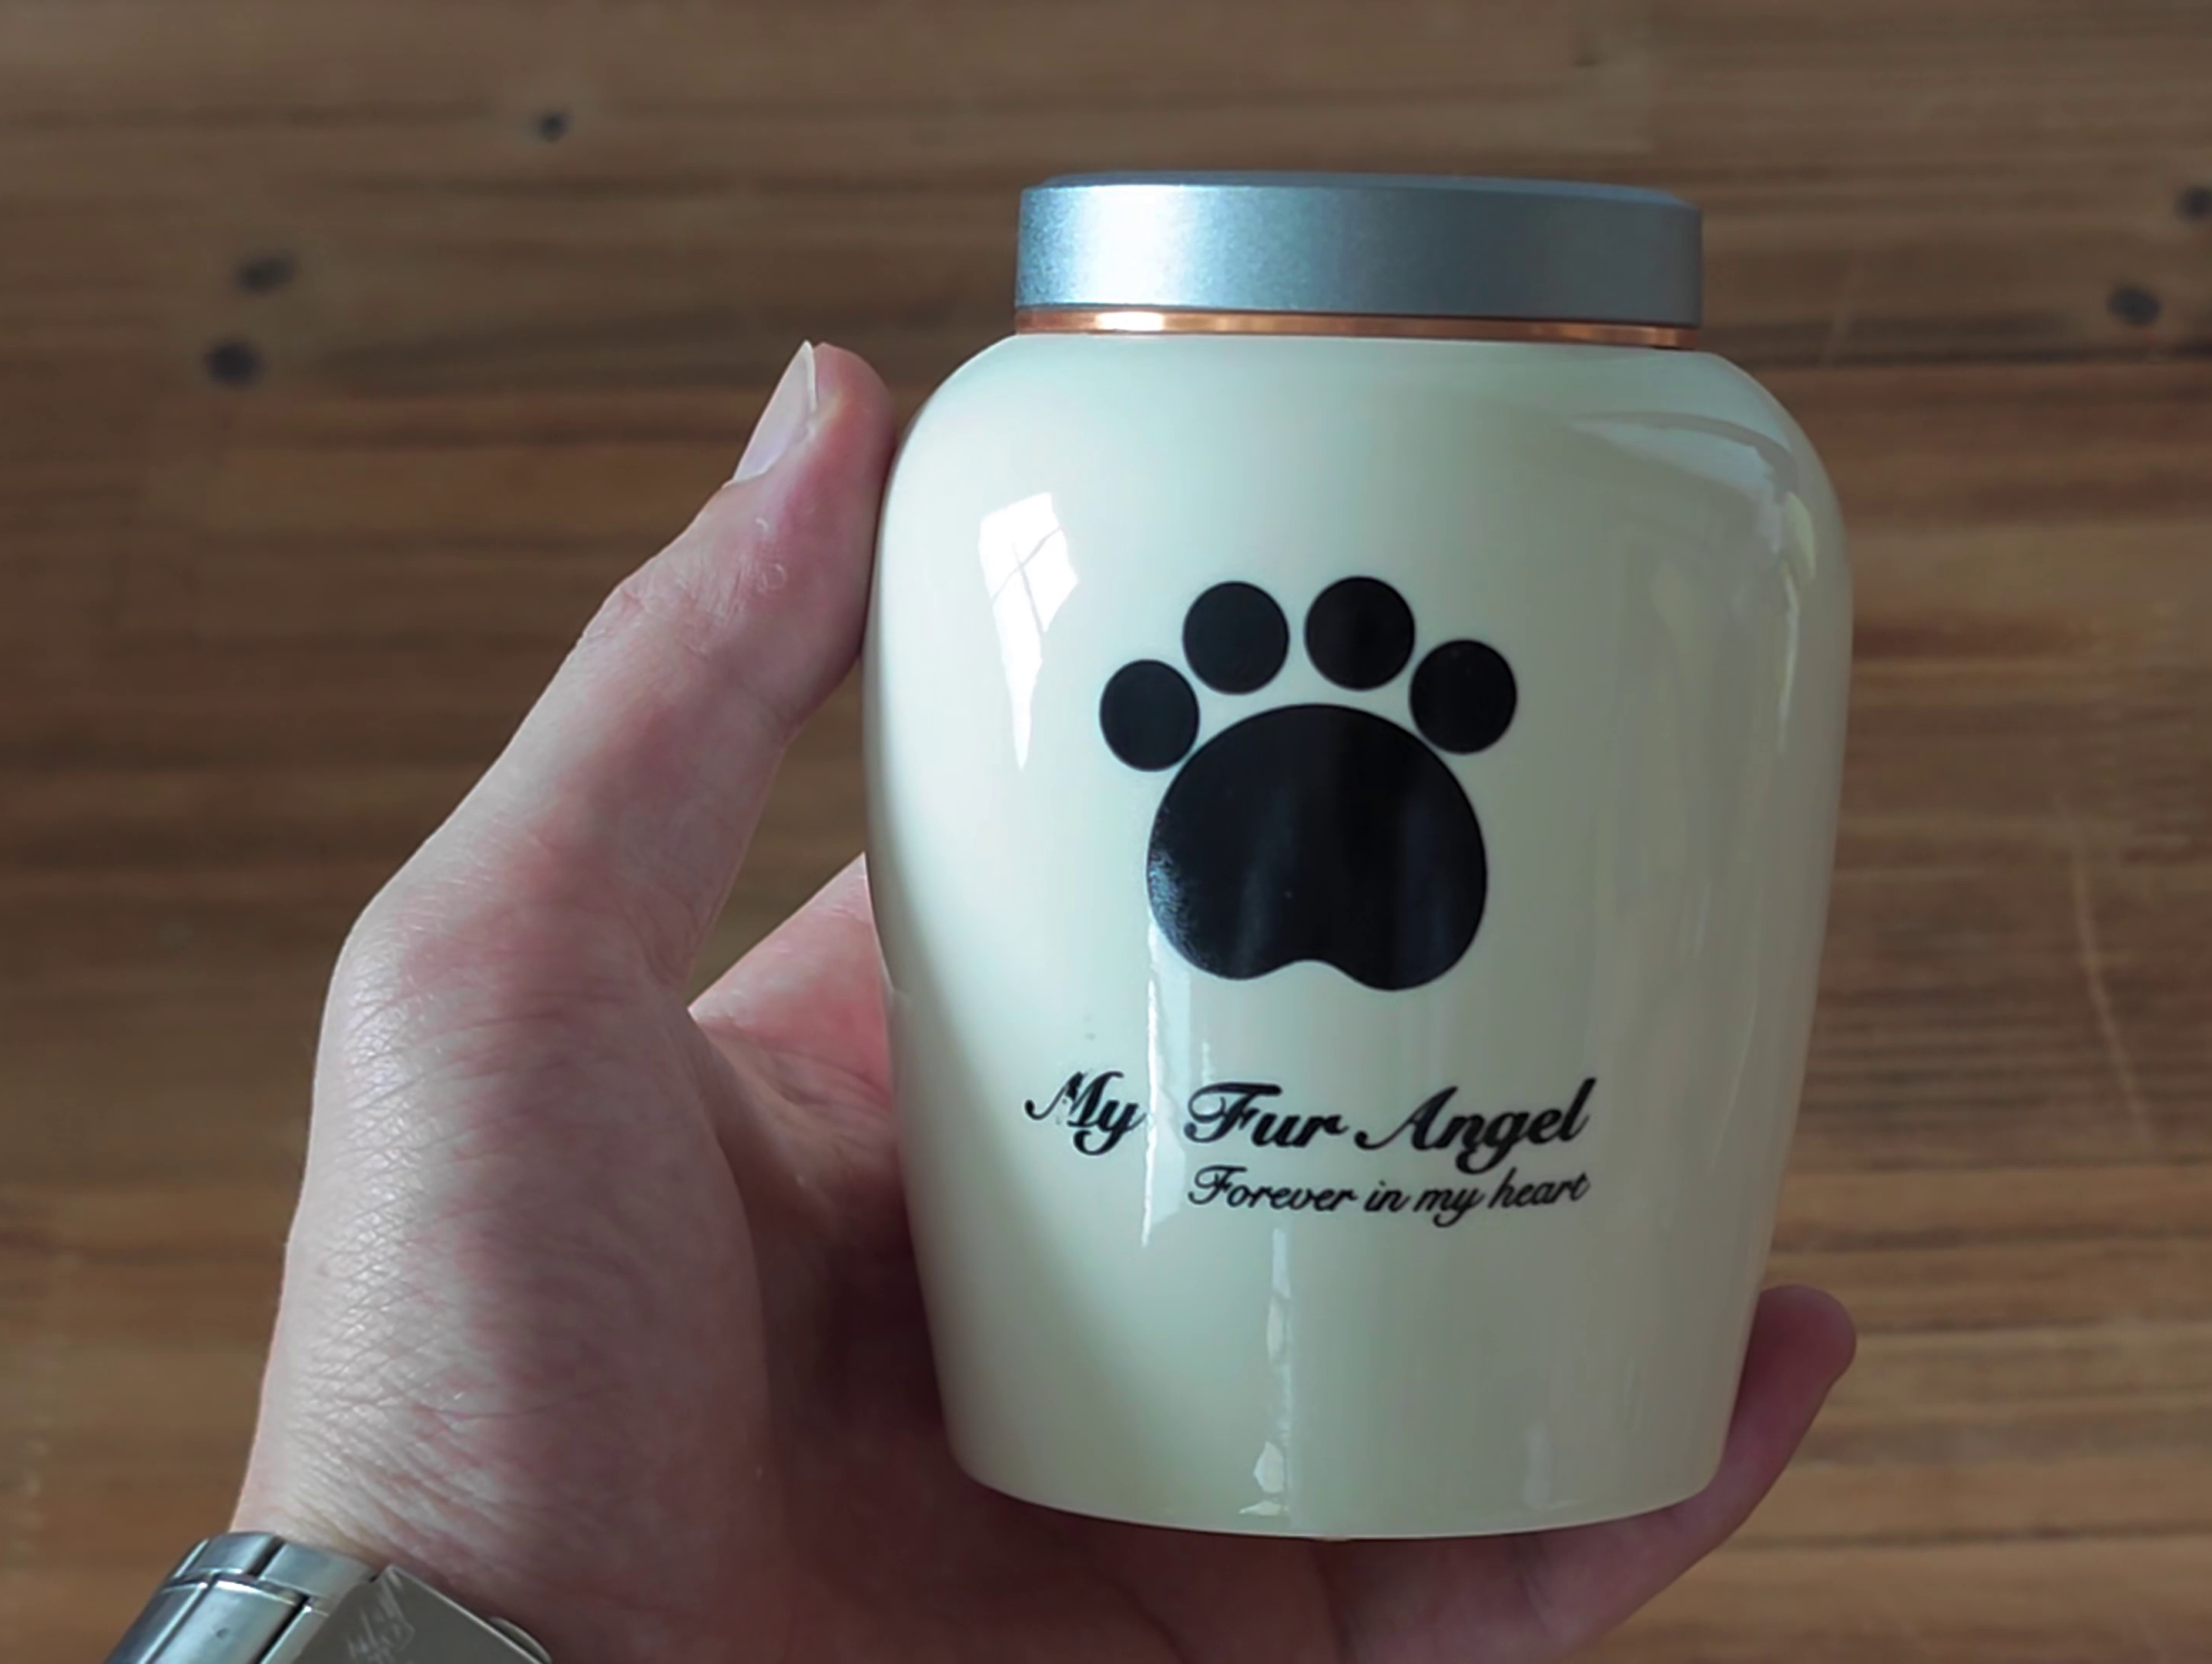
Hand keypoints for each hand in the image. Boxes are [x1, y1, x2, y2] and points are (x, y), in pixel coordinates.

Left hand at [233, 343, 1859, 1663]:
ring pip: (1453, 1314)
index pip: (1121, 912)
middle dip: (1468, 968)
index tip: (1375, 667)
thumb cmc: (453, 1372)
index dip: (1254, 785)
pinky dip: (1655, 1467)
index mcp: (900, 1114)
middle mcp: (1055, 1281)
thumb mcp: (511, 961)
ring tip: (1724, 1074)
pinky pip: (1512, 1552)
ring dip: (1605, 1198)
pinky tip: (1758, 1349)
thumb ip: (671, 696)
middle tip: (1604, 838)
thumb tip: (825, 407)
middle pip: (1315, 1093)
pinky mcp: (1260, 1631)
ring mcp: (1175, 1464)